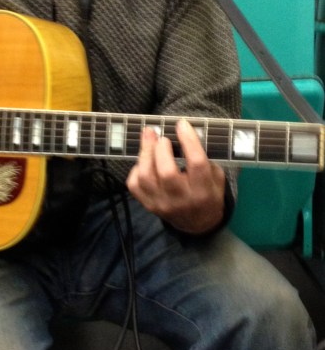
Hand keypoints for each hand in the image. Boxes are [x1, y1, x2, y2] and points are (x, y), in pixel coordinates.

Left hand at [126, 119, 225, 234]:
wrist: (199, 224)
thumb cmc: (208, 193)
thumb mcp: (216, 176)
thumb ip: (205, 157)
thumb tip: (186, 133)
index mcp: (204, 190)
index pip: (196, 163)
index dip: (188, 141)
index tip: (182, 124)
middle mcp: (182, 199)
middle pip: (166, 172)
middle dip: (161, 148)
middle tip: (161, 137)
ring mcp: (163, 204)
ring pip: (146, 177)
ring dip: (145, 154)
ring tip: (149, 139)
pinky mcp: (149, 206)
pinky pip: (134, 185)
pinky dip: (136, 169)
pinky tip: (143, 161)